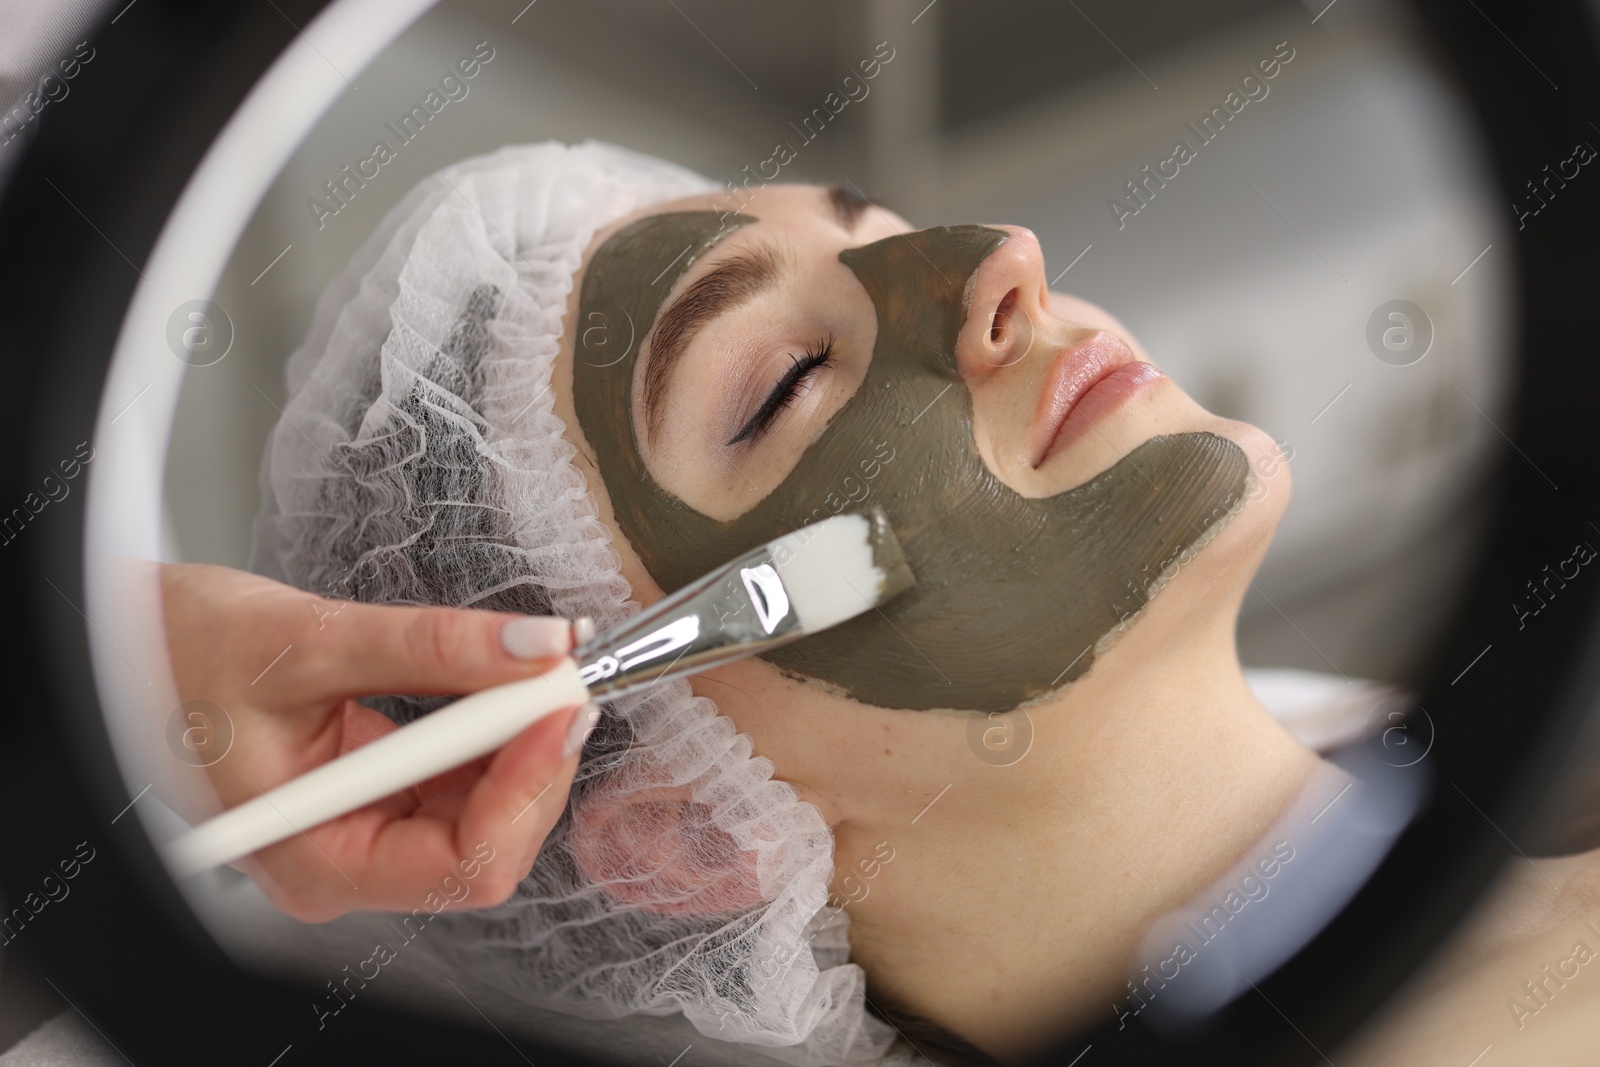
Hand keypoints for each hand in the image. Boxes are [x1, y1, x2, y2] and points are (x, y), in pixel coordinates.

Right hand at [159, 562, 596, 920]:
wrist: (119, 646)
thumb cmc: (173, 657)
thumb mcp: (306, 642)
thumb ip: (431, 647)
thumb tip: (538, 647)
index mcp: (314, 858)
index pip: (462, 862)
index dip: (526, 785)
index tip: (558, 704)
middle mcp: (346, 860)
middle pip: (489, 846)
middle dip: (536, 763)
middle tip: (563, 678)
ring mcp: (365, 829)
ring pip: (487, 814)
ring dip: (523, 745)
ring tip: (538, 674)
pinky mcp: (379, 792)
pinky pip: (464, 780)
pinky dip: (496, 733)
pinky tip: (503, 686)